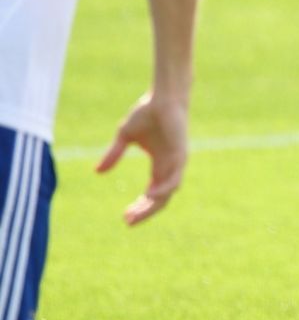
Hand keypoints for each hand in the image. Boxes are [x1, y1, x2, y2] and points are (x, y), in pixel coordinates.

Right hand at [95, 92, 188, 225]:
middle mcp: (169, 167)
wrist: (163, 98)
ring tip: (135, 214)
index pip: (153, 194)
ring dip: (152, 205)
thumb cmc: (147, 113)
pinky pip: (175, 177)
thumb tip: (97, 173)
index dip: (140, 206)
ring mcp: (176, 162)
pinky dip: (164, 189)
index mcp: (159, 165)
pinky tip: (151, 196)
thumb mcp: (124, 137)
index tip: (125, 217)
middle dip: (145, 212)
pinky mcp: (180, 154)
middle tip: (128, 221)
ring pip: (168, 192)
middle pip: (160, 199)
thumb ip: (114, 155)